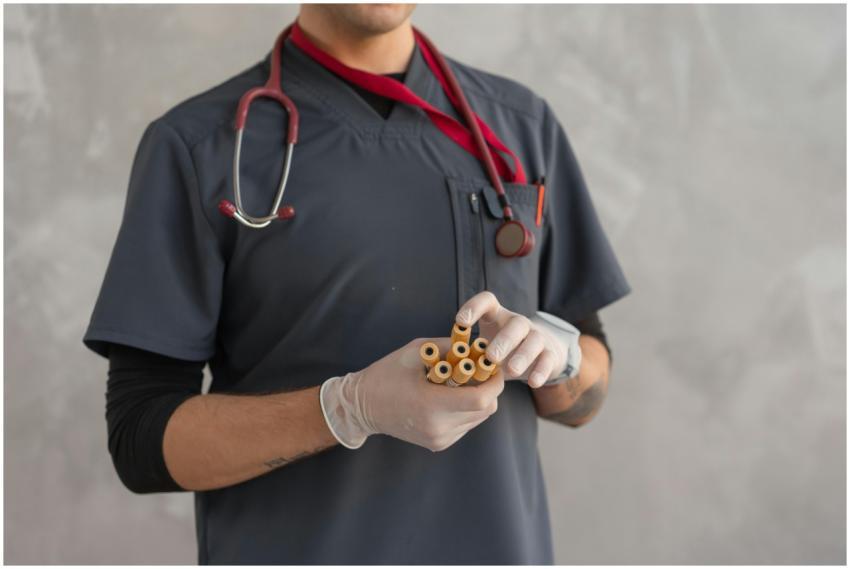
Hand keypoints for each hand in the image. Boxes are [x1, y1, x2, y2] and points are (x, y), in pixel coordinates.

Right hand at [320, 338, 504, 450]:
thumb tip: (478, 344)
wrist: (363, 406)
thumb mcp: (416, 351)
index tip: (494, 368)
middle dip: (490, 389)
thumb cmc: (387, 374)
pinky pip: (466, 425)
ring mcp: (439, 439)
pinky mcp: (438, 444)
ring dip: (479, 400)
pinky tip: (452, 397)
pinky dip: (467, 410)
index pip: (481, 399)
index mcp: (431, 404)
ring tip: (464, 383)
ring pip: (479, 419)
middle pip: (486, 410)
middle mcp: (439, 427)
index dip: (495, 382)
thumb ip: (449, 346)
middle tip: (482, 372)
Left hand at [455, 291, 579, 387]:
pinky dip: (541, 371)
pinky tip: (532, 383)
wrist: (539, 353)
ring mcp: (536, 336)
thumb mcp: (483, 346)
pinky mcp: (550, 353)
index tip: (461, 322)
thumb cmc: (500, 349)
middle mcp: (518, 322)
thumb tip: (443, 366)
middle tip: (490, 357)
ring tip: (510, 370)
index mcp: (497, 316)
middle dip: (503, 340)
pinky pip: (548, 359)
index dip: (474, 307)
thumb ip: (468, 350)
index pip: (487, 301)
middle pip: (515, 324)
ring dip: (522, 355)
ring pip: (534, 340)